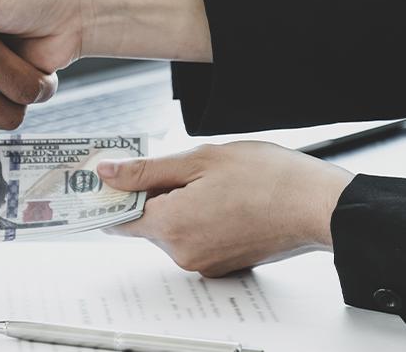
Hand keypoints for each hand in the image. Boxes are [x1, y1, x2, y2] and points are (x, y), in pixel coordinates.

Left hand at [97, 142, 353, 276]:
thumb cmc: (266, 178)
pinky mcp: (221, 265)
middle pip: (145, 223)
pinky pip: (193, 239)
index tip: (113, 178)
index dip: (114, 196)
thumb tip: (107, 172)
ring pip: (170, 230)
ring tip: (208, 182)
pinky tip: (220, 199)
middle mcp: (181, 253)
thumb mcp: (197, 160)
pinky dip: (197, 219)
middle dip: (151, 196)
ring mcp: (202, 263)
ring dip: (176, 206)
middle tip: (175, 169)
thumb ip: (146, 170)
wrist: (318, 206)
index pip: (118, 218)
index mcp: (170, 225)